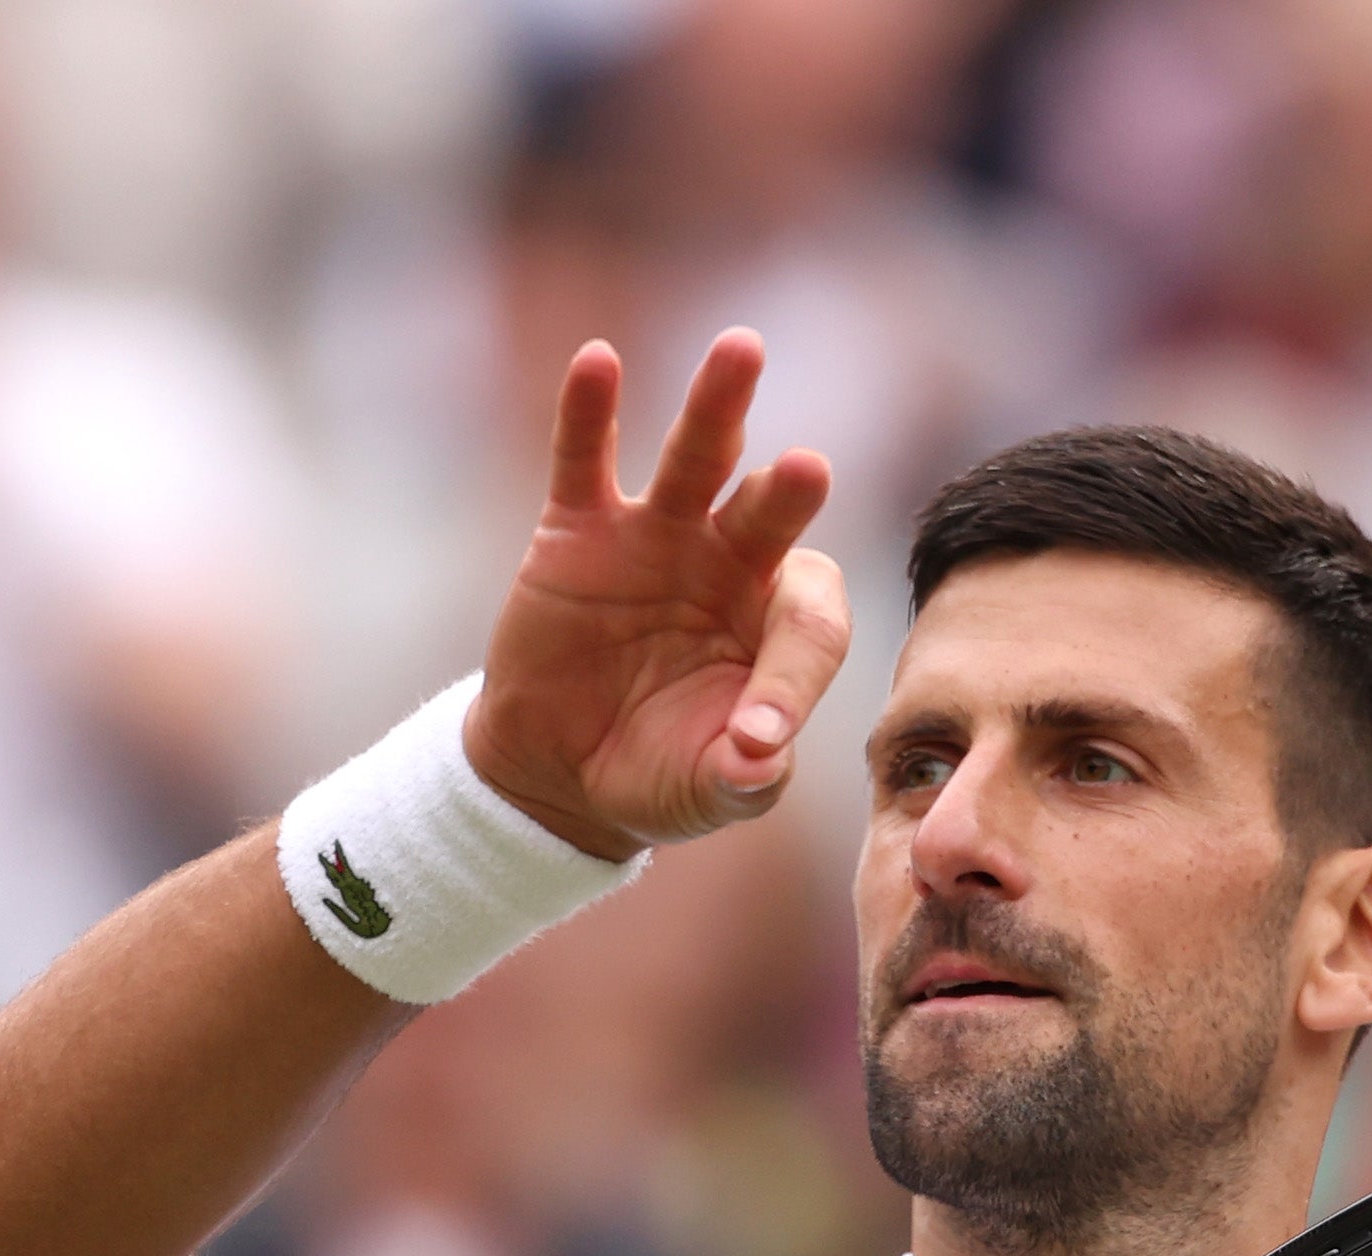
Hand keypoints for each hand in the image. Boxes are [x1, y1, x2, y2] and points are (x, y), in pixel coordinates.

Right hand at [465, 331, 853, 856]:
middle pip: (771, 512)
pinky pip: (586, 459)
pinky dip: (589, 412)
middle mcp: (732, 566)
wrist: (562, 773)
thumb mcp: (710, 790)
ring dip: (718, 407)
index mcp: (781, 628)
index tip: (756, 739)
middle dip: (789, 493)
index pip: (809, 626)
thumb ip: (744, 776)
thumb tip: (761, 758)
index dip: (791, 677)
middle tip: (809, 469)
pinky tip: (598, 360)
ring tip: (741, 350)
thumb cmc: (659, 774)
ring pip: (698, 460)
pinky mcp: (579, 529)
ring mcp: (658, 538)